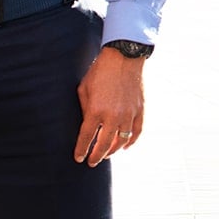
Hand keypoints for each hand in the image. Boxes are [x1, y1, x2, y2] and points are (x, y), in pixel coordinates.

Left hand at [73, 47, 144, 165]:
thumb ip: (84, 109)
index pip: (86, 138)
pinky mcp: (140, 110)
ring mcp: (128, 114)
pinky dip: (131, 142)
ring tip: (106, 154)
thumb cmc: (100, 71)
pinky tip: (125, 147)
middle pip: (103, 145)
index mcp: (95, 111)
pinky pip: (137, 132)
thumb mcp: (84, 89)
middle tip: (92, 162)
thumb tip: (87, 125)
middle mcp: (113, 116)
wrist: (124, 57)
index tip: (78, 158)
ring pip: (121, 141)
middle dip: (96, 156)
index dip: (81, 150)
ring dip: (112, 150)